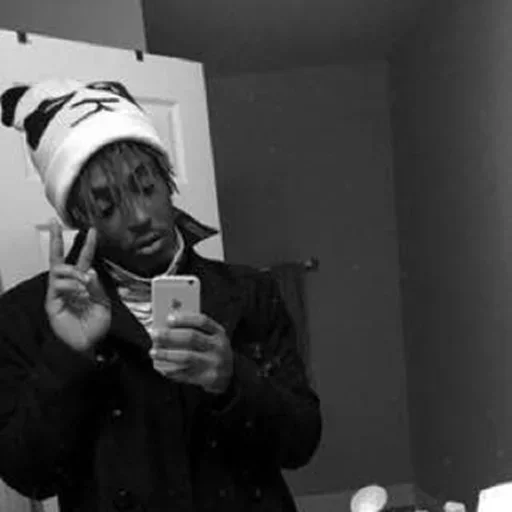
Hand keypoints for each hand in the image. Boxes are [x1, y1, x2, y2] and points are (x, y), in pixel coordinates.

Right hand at [45, 219, 110, 352]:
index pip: (85, 260)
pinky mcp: (52, 301)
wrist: (88, 345)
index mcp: (85, 283)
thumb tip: (90, 271)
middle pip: (60, 258)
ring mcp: (59, 291)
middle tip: (54, 224)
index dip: (87, 245)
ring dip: (74, 272)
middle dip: (56, 240)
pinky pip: (57, 285)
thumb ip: (97, 288)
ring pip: (60, 270)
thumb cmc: (96, 326)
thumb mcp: (104, 304)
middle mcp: (71, 284)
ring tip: (84, 282)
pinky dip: (69, 285)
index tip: (92, 230)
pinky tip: (77, 291)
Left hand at [149, 312, 232, 393]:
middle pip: (192, 338)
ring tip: (153, 352)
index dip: (184, 318)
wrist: (229, 374)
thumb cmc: (213, 349)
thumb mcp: (211, 336)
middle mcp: (218, 346)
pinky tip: (162, 368)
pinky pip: (186, 374)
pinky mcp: (208, 378)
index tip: (168, 318)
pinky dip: (171, 371)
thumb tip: (169, 319)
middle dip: (170, 335)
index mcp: (219, 332)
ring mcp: (214, 363)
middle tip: (154, 334)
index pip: (202, 321)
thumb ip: (194, 327)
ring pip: (187, 357)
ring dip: (167, 354)